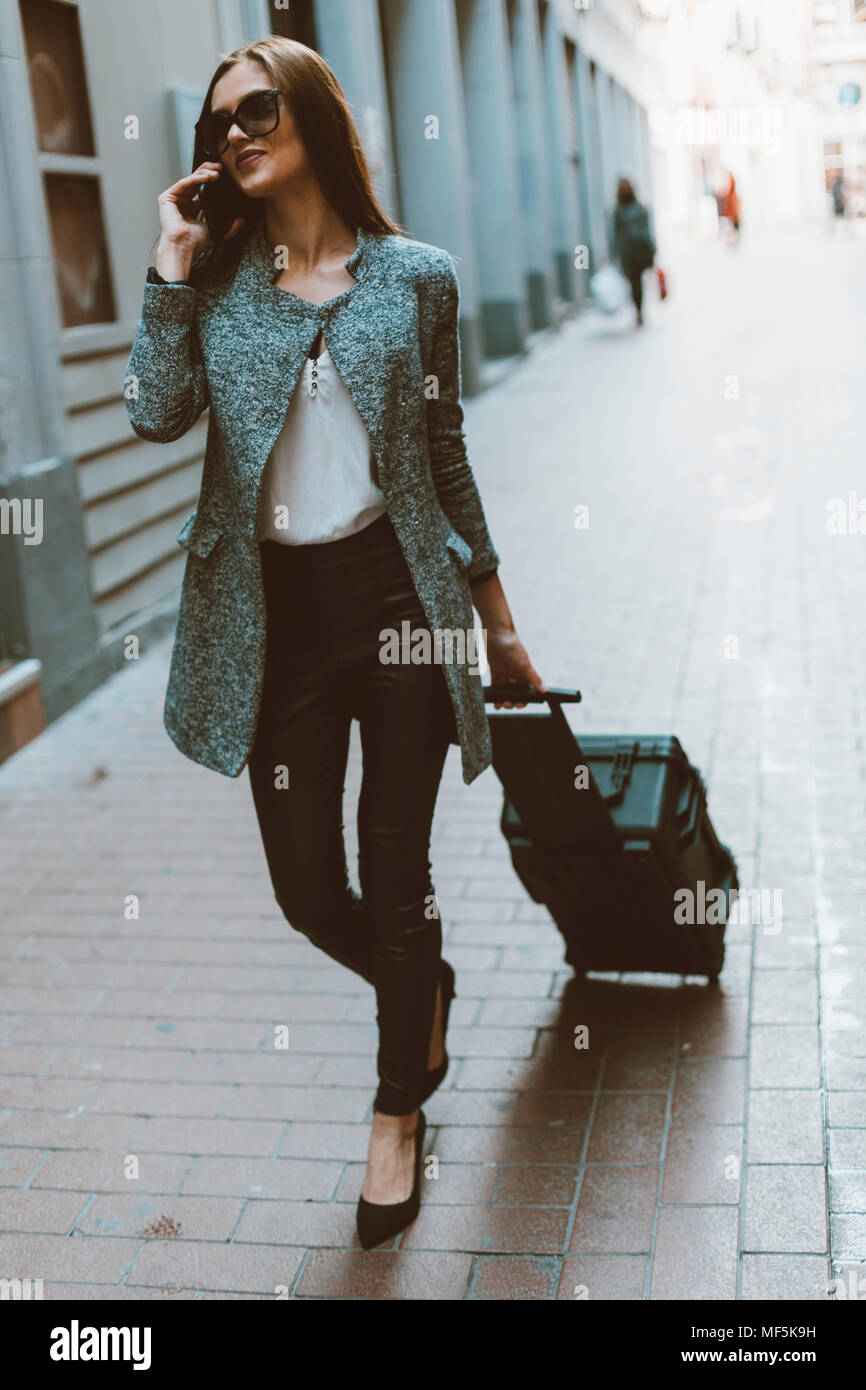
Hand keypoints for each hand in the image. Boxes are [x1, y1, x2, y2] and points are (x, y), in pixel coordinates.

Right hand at [154, 163, 243, 279]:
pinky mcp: (166, 198)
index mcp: (191, 208)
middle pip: (195, 181)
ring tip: (216, 173)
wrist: (184, 247)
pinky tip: (206, 177)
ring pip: (189, 180)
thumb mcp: (217, 230)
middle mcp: (182, 202)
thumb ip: (230, 226)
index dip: (211, 180)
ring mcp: (173, 199)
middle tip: (220, 168)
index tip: (223, 176)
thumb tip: (241, 221)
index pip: (201, 189)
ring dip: (204, 174)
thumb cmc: (195, 242)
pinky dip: (195, 179)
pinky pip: (183, 184)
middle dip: (208, 172)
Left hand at [486, 628, 545, 708]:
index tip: (519, 705)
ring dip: (503, 698)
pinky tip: (492, 697)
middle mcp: (516, 672)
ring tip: (498, 705)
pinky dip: (494, 691)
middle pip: (516, 691)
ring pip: (505, 689)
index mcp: (525, 672)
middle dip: (512, 700)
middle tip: (507, 704)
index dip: (525, 699)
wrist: (497, 632)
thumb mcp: (524, 664)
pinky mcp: (496, 668)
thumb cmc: (512, 646)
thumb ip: (534, 678)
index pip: (528, 690)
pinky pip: (495, 683)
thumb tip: (546, 690)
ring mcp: (506, 671)